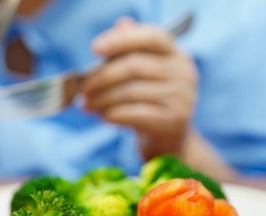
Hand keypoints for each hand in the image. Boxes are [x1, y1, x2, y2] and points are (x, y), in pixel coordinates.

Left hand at [81, 18, 197, 160]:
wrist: (168, 142)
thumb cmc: (148, 103)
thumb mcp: (141, 76)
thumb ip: (130, 51)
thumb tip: (119, 24)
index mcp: (175, 54)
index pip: (151, 37)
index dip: (121, 40)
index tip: (93, 49)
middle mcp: (183, 73)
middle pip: (134, 66)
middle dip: (101, 77)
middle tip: (82, 89)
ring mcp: (182, 97)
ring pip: (131, 92)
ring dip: (102, 99)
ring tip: (87, 105)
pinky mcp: (173, 121)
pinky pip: (135, 114)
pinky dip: (113, 114)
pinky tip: (103, 117)